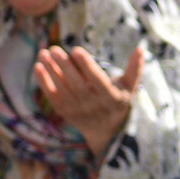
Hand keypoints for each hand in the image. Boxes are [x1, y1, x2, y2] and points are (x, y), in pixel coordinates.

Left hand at [35, 45, 143, 159]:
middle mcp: (94, 106)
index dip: (87, 65)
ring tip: (44, 53)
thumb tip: (141, 49)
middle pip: (77, 84)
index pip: (98, 80)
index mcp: (111, 98)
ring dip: (51, 71)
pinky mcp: (65, 112)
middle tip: (55, 49)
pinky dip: (44, 82)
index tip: (76, 50)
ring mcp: (78, 111)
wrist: (104, 129)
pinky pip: (53, 96)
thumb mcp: (128, 86)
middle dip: (65, 66)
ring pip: (63, 89)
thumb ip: (134, 68)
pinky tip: (38, 66)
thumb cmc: (117, 99)